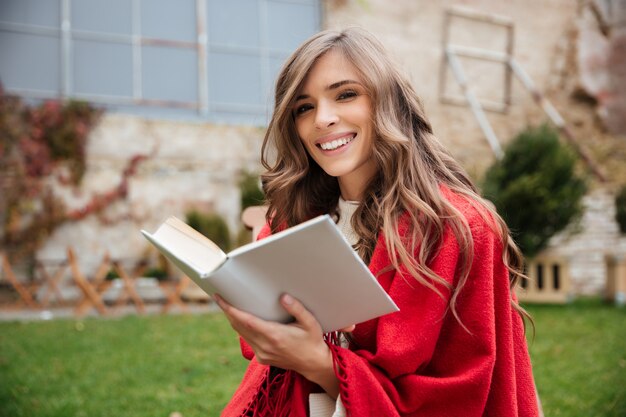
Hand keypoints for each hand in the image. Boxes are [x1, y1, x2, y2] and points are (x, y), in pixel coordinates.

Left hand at [214, 293, 340, 395]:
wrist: (314, 364)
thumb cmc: (313, 340)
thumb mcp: (310, 323)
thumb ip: (297, 309)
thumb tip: (283, 296)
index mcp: (275, 336)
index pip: (246, 321)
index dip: (231, 309)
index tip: (220, 298)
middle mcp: (265, 346)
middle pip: (239, 326)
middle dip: (228, 311)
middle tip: (220, 296)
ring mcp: (262, 354)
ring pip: (241, 334)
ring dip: (233, 320)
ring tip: (228, 305)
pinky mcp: (261, 358)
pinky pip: (248, 341)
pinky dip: (242, 329)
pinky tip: (243, 320)